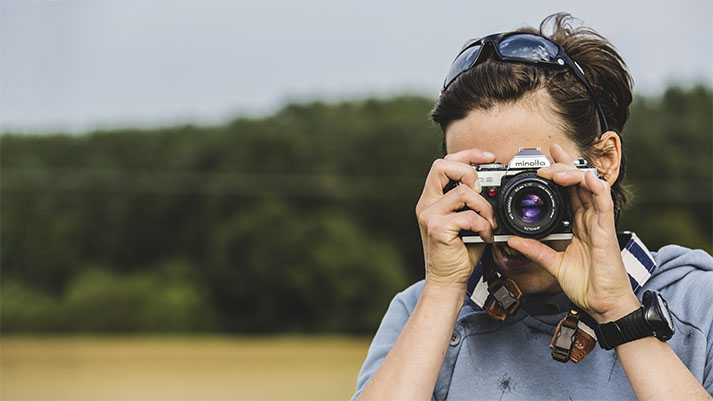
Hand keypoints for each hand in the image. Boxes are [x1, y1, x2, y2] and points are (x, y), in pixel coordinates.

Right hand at [415, 149, 496, 291]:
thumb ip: (474, 202)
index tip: (489, 158)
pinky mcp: (436, 228)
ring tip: (489, 223)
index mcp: (433, 198)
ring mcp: (429, 215)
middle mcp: (426, 203)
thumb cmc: (460, 252)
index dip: (468, 155)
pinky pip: (468, 216)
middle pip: (442, 166)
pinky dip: (483, 226)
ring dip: (484, 207)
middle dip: (469, 172)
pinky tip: (486, 237)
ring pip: (462, 192)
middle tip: (482, 191)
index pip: (444, 163)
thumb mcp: (469, 221)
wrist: (448, 280)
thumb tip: (495, 186)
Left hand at [507, 144, 639, 322]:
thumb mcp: (553, 263)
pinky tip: (581, 178)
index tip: (542, 160)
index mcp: (579, 223)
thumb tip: (512, 240)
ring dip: (572, 173)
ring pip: (590, 184)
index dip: (558, 172)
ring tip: (553, 171)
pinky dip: (593, 185)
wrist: (602, 305)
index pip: (569, 190)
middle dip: (562, 165)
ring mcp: (599, 221)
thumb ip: (534, 250)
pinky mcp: (607, 228)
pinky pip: (604, 200)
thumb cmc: (586, 285)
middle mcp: (590, 218)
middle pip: (579, 181)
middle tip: (544, 160)